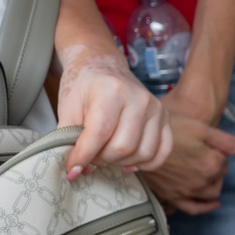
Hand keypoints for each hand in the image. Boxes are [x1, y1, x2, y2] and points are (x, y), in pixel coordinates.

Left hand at [55, 46, 173, 177]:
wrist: (103, 66)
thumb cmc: (84, 86)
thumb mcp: (68, 106)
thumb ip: (70, 136)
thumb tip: (77, 168)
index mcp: (111, 90)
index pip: (99, 133)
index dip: (84, 156)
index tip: (73, 168)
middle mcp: (139, 99)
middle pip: (123, 146)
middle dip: (102, 159)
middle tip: (90, 159)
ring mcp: (156, 109)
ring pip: (143, 152)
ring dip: (122, 162)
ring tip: (107, 157)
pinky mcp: (166, 118)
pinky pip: (163, 151)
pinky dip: (147, 164)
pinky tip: (130, 163)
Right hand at [141, 112, 234, 214]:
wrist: (138, 139)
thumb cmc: (170, 130)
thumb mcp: (201, 129)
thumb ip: (228, 142)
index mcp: (212, 166)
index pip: (225, 162)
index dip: (219, 152)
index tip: (209, 145)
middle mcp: (201, 183)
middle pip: (218, 179)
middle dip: (217, 169)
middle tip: (205, 156)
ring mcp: (186, 192)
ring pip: (209, 194)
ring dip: (212, 186)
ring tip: (206, 174)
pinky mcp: (172, 197)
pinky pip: (192, 208)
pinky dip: (202, 207)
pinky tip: (207, 203)